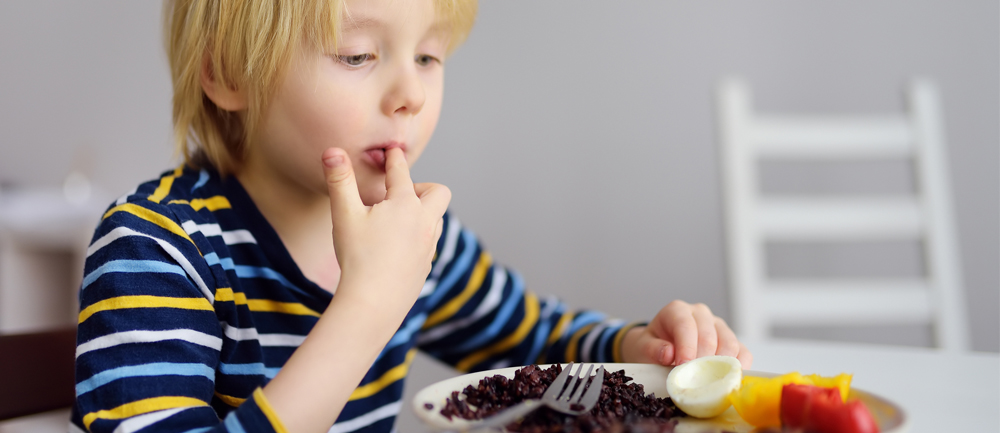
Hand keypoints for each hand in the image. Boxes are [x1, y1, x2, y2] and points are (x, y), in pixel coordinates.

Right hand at [322, 147, 450, 316]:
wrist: (373, 304)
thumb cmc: (357, 256)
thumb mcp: (344, 214)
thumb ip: (340, 179)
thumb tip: (332, 150)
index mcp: (406, 205)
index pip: (401, 172)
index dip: (393, 159)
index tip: (391, 152)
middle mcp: (424, 223)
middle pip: (438, 192)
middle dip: (421, 187)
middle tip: (396, 195)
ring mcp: (428, 246)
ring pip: (436, 219)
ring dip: (422, 212)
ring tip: (396, 219)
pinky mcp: (425, 267)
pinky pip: (429, 243)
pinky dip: (418, 237)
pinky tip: (398, 246)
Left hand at [622, 300, 751, 369]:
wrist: (659, 347)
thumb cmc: (652, 346)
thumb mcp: (643, 346)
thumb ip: (653, 349)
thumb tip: (669, 353)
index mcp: (677, 310)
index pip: (686, 325)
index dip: (686, 346)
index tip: (683, 365)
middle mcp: (700, 314)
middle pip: (710, 336)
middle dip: (702, 360)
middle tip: (695, 379)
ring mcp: (718, 326)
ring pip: (729, 343)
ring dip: (721, 365)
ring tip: (708, 380)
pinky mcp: (731, 340)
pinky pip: (743, 352)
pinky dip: (738, 367)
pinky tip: (729, 379)